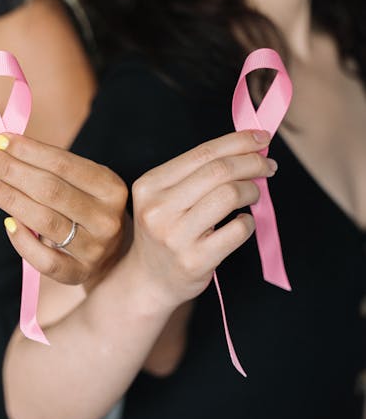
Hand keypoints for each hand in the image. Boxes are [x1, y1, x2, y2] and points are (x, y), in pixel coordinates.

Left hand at [0, 133, 127, 284]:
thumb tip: (3, 147)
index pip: (63, 164)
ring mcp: (95, 249)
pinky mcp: (80, 273)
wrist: (112, 255)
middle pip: (51, 191)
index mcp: (112, 188)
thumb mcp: (84, 184)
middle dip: (12, 171)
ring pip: (45, 221)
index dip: (28, 151)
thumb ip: (52, 168)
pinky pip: (44, 260)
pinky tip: (8, 223)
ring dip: (9, 199)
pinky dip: (22, 241)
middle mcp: (107, 219)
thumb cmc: (87, 210)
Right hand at [126, 129, 276, 311]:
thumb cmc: (166, 233)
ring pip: (229, 195)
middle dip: (252, 162)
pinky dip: (249, 222)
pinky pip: (237, 229)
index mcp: (149, 186)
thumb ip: (197, 173)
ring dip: (251, 190)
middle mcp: (158, 210)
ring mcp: (175, 237)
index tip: (261, 138)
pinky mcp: (195, 260)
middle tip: (268, 166)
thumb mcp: (165, 198)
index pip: (203, 152)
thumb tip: (249, 147)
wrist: (149, 281)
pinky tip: (243, 222)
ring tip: (253, 195)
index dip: (238, 141)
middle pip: (218, 171)